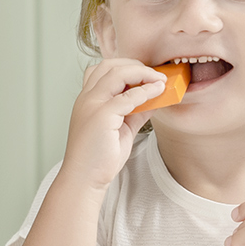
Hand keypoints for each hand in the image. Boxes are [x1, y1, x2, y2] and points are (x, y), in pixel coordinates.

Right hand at [61, 59, 165, 191]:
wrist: (84, 180)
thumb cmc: (100, 157)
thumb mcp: (123, 128)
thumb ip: (137, 111)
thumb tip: (156, 98)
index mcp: (88, 99)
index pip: (105, 70)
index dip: (128, 67)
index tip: (148, 74)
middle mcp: (87, 98)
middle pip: (109, 65)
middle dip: (136, 65)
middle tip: (156, 74)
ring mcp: (92, 105)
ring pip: (117, 73)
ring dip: (142, 73)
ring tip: (160, 80)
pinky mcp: (101, 117)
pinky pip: (126, 97)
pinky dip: (145, 91)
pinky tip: (157, 92)